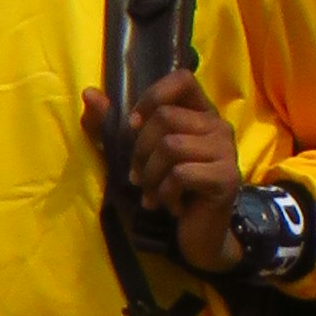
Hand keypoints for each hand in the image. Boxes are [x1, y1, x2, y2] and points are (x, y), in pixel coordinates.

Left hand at [83, 66, 244, 271]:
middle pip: (166, 117)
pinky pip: (181, 174)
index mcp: (200, 113)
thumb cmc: (166, 190)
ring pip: (171, 146)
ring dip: (151, 176)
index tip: (134, 126)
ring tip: (151, 194)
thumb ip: (111, 124)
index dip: (153, 97)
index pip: (182, 79)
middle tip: (138, 177)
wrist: (198, 236)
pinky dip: (165, 193)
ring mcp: (226, 151)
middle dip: (141, 151)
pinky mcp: (226, 178)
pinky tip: (171, 206)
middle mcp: (218, 125)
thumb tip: (88, 93)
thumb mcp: (135, 154)